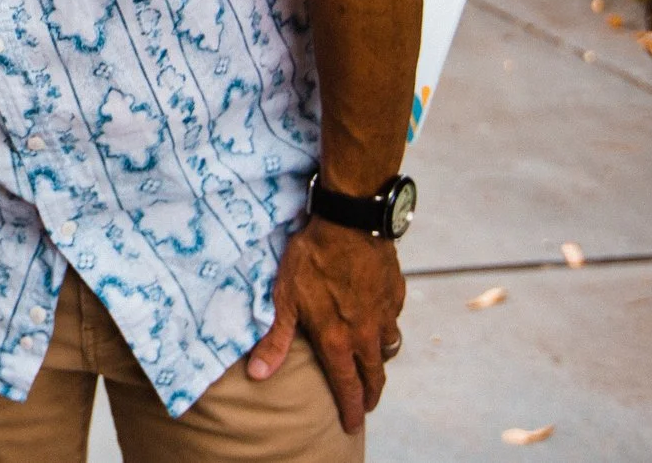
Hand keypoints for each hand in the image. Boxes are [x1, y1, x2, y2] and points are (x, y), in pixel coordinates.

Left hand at [249, 219, 404, 432]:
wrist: (350, 225)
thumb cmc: (311, 260)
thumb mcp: (283, 298)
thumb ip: (274, 339)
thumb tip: (257, 374)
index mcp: (338, 340)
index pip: (347, 386)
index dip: (351, 409)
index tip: (353, 426)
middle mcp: (366, 334)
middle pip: (373, 375)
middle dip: (370, 394)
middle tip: (366, 405)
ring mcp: (384, 314)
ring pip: (388, 348)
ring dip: (379, 361)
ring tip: (371, 365)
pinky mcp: (395, 294)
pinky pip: (393, 319)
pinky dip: (386, 327)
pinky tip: (378, 320)